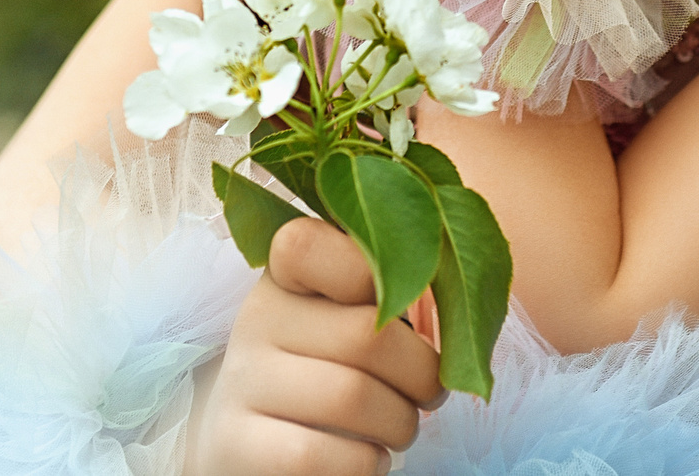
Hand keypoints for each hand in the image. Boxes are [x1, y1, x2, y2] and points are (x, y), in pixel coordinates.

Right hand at [190, 219, 443, 475]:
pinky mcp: (240, 446)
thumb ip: (391, 289)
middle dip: (422, 374)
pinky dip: (367, 464)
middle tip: (427, 392)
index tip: (403, 312)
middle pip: (367, 334)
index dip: (377, 272)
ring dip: (401, 424)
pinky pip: (327, 456)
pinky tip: (366, 458)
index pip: (311, 245)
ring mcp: (243, 384)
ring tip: (398, 427)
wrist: (258, 442)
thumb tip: (458, 297)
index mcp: (286, 277)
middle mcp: (257, 321)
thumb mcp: (348, 317)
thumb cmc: (330, 368)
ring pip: (352, 397)